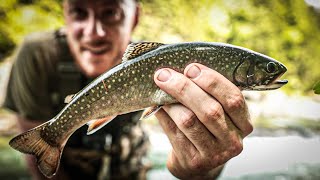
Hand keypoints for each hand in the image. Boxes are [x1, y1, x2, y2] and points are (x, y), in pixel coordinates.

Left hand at [153, 63, 252, 178]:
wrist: (196, 162)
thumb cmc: (205, 128)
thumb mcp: (217, 111)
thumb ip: (208, 93)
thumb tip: (180, 68)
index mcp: (244, 123)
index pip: (233, 98)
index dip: (212, 81)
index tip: (191, 68)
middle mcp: (233, 141)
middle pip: (210, 110)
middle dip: (184, 88)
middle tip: (165, 75)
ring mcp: (214, 154)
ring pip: (189, 120)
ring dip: (171, 101)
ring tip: (160, 89)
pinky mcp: (194, 161)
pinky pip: (175, 131)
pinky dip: (164, 114)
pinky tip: (158, 105)